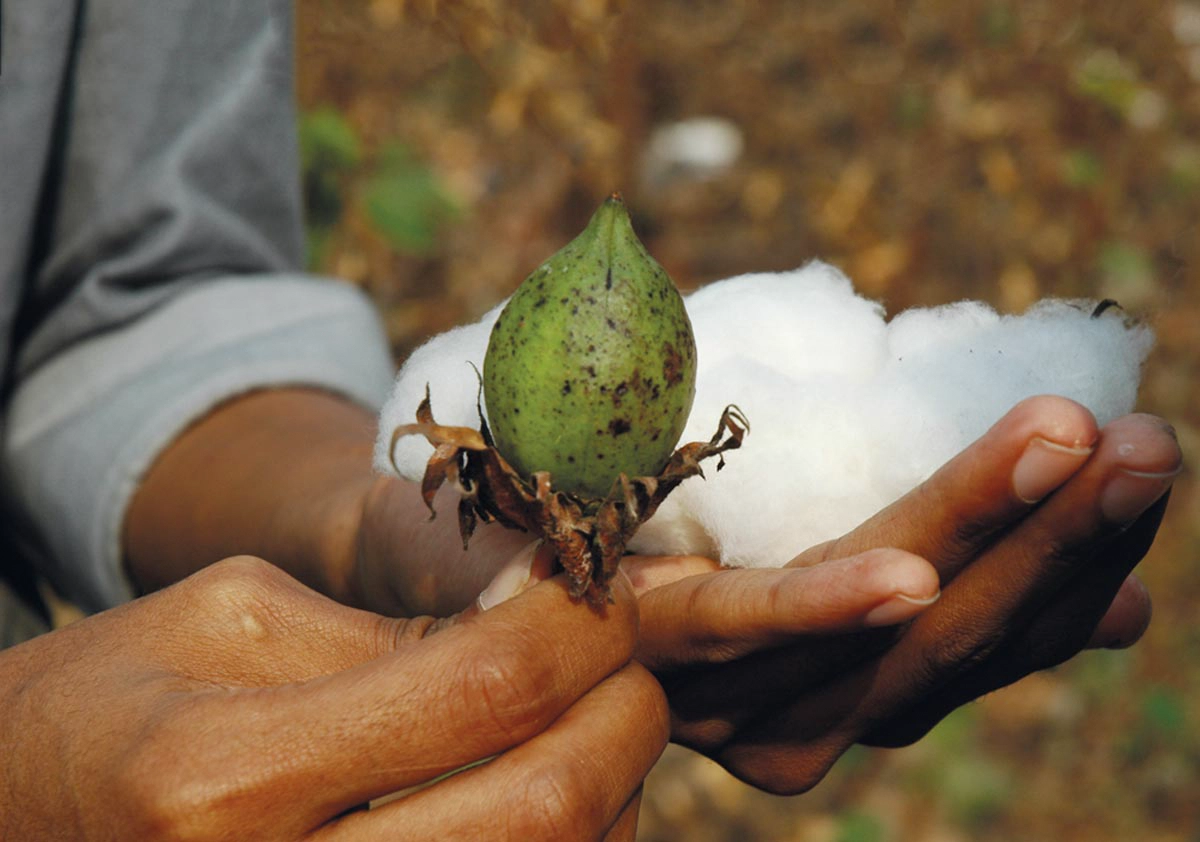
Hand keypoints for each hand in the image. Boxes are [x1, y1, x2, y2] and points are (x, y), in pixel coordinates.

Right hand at [0, 555, 665, 840]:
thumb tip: (542, 623)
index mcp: (228, 778)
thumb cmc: (102, 712)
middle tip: (624, 641)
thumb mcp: (225, 626)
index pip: (484, 690)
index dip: (582, 622)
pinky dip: (572, 838)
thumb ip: (390, 635)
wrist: (15, 832)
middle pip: (549, 807)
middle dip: (627, 706)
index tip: (609, 579)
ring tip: (588, 704)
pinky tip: (544, 776)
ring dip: (613, 780)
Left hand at [626, 396, 1179, 793]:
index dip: (1078, 567)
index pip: (993, 641)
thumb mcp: (836, 560)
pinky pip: (743, 622)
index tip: (1145, 475)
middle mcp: (810, 713)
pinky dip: (828, 603)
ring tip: (1074, 444)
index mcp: (861, 690)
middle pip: (954, 636)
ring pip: (876, 626)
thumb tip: (1117, 611)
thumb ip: (953, 590)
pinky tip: (909, 578)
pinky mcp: (655, 640)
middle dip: (1061, 542)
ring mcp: (734, 691)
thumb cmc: (683, 545)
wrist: (516, 561)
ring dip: (985, 533)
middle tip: (1146, 447)